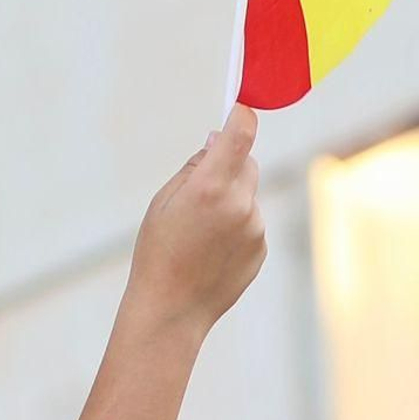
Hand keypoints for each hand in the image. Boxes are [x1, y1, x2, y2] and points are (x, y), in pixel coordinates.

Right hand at [128, 104, 265, 334]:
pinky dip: (237, 227)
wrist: (171, 311)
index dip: (242, 116)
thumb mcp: (163, 202)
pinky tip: (212, 251)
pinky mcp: (260, 248)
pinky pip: (252, 222)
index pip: (242, 133)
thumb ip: (195, 168)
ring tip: (201, 234)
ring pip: (249, 195)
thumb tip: (218, 141)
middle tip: (201, 191)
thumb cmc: (158, 254)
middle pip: (248, 163)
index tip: (239, 108)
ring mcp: (255, 228)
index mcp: (211, 187)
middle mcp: (240, 204)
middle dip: (230, 166)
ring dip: (232, 201)